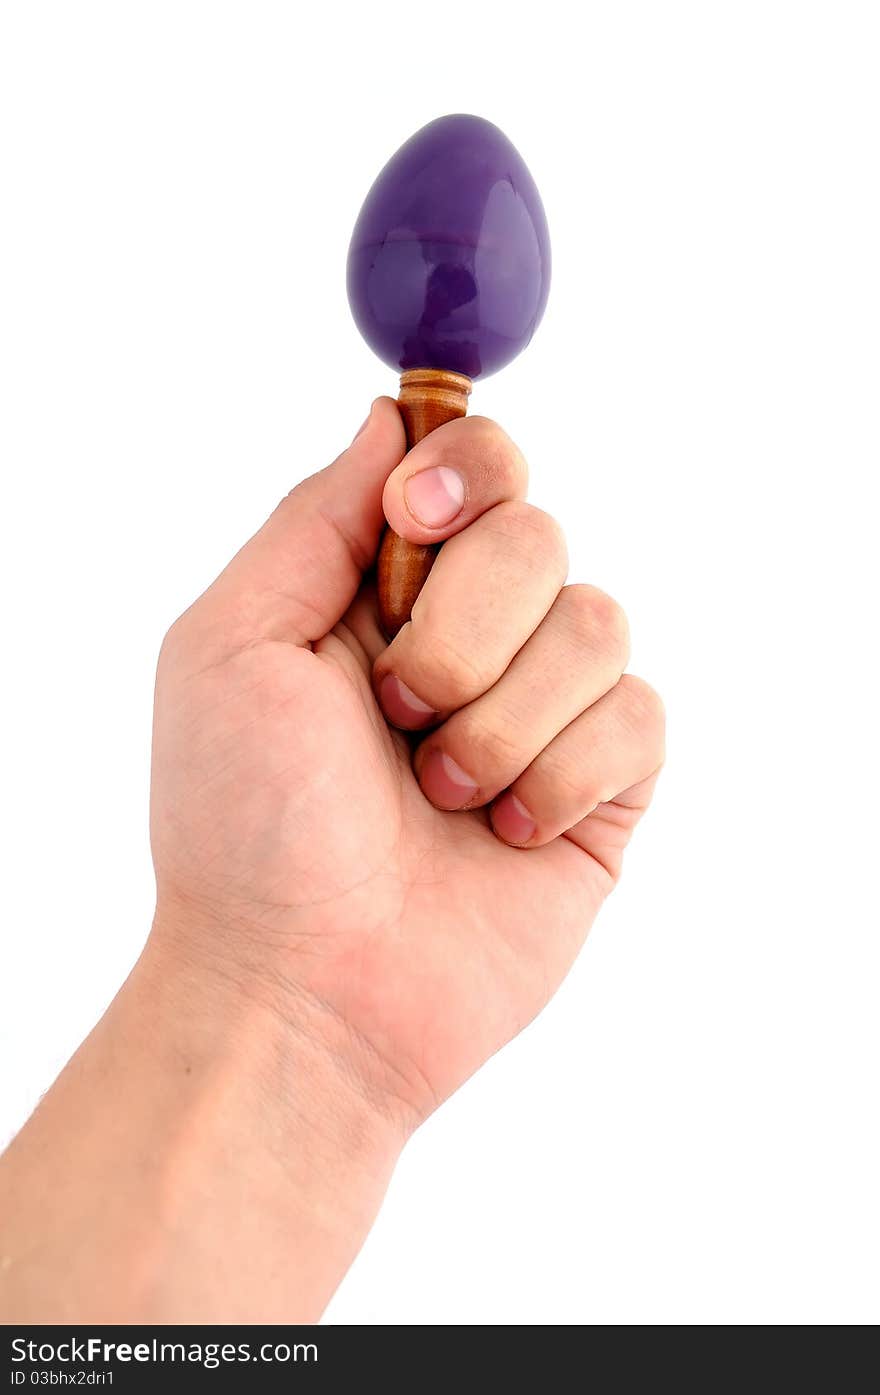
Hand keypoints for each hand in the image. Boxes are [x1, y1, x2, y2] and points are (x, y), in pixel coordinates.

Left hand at [150, 399, 663, 1125]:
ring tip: (439, 795)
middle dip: (463, 630)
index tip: (419, 519)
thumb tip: (389, 416)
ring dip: (504, 720)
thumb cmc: (245, 826)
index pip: (472, 467)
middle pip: (538, 534)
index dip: (465, 472)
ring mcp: (541, 711)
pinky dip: (562, 775)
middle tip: (397, 711)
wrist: (305, 990)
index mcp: (381, 591)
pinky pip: (637, 717)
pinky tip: (504, 833)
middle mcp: (470, 637)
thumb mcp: (233, 645)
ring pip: (597, 623)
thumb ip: (315, 519)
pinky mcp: (601, 787)